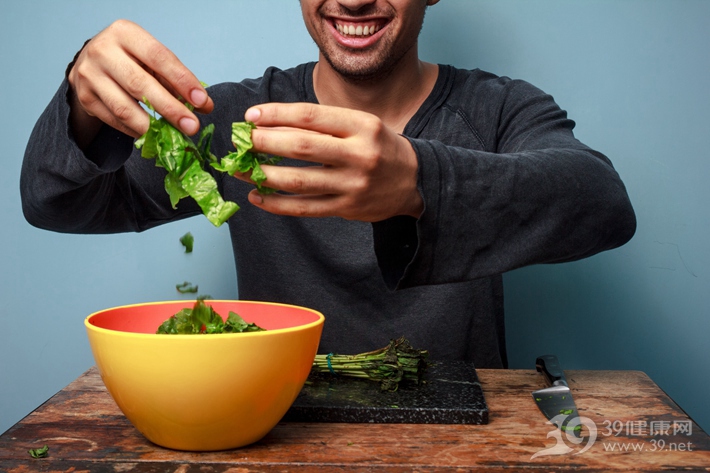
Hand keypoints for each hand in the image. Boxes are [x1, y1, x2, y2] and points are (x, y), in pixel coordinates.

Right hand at [67, 20, 212, 146]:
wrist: (92, 64)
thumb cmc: (131, 61)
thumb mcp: (152, 62)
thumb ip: (177, 81)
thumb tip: (204, 105)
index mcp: (125, 33)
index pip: (158, 57)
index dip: (182, 80)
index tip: (202, 101)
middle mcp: (103, 50)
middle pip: (140, 84)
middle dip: (170, 108)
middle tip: (192, 126)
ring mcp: (89, 74)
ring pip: (124, 107)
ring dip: (153, 126)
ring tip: (174, 135)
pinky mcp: (84, 97)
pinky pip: (115, 120)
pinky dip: (136, 130)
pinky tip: (152, 134)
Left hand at [237, 103, 423, 221]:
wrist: (415, 181)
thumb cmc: (380, 147)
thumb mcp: (362, 124)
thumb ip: (324, 124)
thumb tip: (271, 124)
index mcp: (362, 126)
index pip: (310, 116)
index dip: (276, 114)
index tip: (251, 116)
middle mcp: (359, 154)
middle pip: (302, 147)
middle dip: (265, 142)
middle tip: (241, 141)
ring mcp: (353, 185)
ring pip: (300, 181)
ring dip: (263, 175)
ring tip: (240, 170)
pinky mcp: (347, 209)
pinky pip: (305, 208)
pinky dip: (277, 204)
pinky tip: (257, 197)